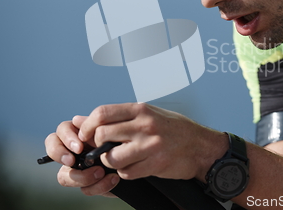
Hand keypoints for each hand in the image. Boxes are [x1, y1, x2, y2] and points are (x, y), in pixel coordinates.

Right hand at [44, 120, 119, 196]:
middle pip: (53, 149)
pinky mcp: (89, 185)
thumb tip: (77, 119)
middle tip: (73, 160)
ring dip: (81, 176)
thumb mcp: (114, 132)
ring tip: (101, 172)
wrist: (141, 159)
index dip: (65, 137)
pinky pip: (85, 190)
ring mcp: (79, 169)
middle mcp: (74, 151)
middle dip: (59, 154)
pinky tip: (113, 179)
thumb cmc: (125, 140)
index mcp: (79, 133)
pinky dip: (99, 186)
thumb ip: (96, 127)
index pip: (61, 131)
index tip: (79, 146)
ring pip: (63, 176)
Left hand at [75, 102, 227, 181]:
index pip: (102, 113)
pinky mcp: (156, 163)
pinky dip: (125, 172)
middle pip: (102, 135)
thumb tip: (81, 118)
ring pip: (111, 157)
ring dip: (110, 161)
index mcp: (141, 110)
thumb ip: (118, 116)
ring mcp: (150, 145)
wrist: (201, 146)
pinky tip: (134, 166)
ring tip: (119, 159)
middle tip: (102, 150)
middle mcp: (145, 125)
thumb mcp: (149, 113)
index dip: (87, 125)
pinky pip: (127, 172)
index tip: (85, 134)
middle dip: (97, 146)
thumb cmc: (174, 129)